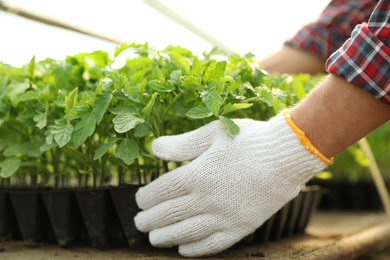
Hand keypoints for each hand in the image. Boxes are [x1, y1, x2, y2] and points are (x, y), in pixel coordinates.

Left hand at [134, 111, 327, 256]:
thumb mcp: (213, 133)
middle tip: (139, 224)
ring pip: (187, 232)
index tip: (139, 200)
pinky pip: (214, 244)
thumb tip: (154, 148)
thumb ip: (182, 144)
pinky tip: (184, 250)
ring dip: (166, 237)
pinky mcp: (242, 227)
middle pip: (169, 214)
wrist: (287, 156)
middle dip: (149, 220)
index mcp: (198, 174)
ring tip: (154, 239)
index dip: (146, 197)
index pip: (162, 191)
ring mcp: (225, 216)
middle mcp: (208, 198)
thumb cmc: (250, 140)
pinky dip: (196, 249)